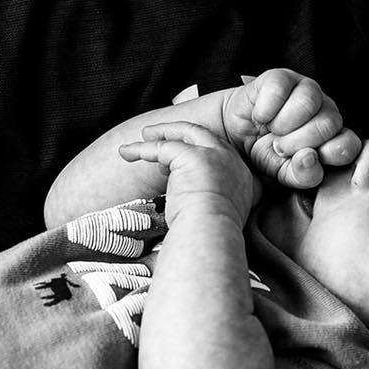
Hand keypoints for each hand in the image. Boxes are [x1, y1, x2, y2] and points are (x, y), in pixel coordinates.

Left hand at [119, 122, 258, 226]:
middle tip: (159, 136)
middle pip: (203, 137)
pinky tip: (127, 152)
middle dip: (180, 134)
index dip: (197, 152)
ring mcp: (214, 155)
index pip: (218, 154)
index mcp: (241, 177)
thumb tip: (190, 200)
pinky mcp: (192, 156)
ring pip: (184, 134)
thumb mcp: (219, 213)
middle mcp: (232, 162)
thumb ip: (212, 200)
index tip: (176, 165)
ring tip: (144, 136)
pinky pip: (162, 146)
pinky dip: (142, 148)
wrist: (210, 234)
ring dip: (162, 133)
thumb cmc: (209, 235)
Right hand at [222, 69, 361, 187]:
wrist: (234, 136)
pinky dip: (266, 109)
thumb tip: (310, 160)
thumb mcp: (284, 174)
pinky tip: (260, 116)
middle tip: (280, 147)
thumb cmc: (266, 154)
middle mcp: (326, 110)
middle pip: (330, 123)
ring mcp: (307, 89)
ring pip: (309, 101)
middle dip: (300, 141)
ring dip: (284, 123)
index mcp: (334, 136)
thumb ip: (303, 175)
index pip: (349, 143)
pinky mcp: (283, 77)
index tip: (305, 159)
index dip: (329, 153)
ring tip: (272, 131)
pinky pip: (280, 89)